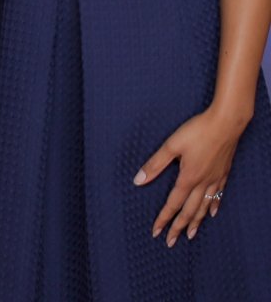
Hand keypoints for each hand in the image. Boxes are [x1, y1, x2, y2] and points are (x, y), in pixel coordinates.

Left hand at [135, 107, 246, 244]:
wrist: (227, 123)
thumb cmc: (197, 131)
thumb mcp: (171, 145)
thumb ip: (155, 164)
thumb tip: (138, 181)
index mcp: (188, 178)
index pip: (172, 204)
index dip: (163, 219)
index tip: (156, 232)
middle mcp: (203, 183)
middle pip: (189, 211)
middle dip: (178, 227)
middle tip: (171, 242)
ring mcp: (216, 179)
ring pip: (204, 207)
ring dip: (196, 222)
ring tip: (190, 235)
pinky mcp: (224, 173)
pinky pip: (218, 195)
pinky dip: (213, 207)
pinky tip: (212, 214)